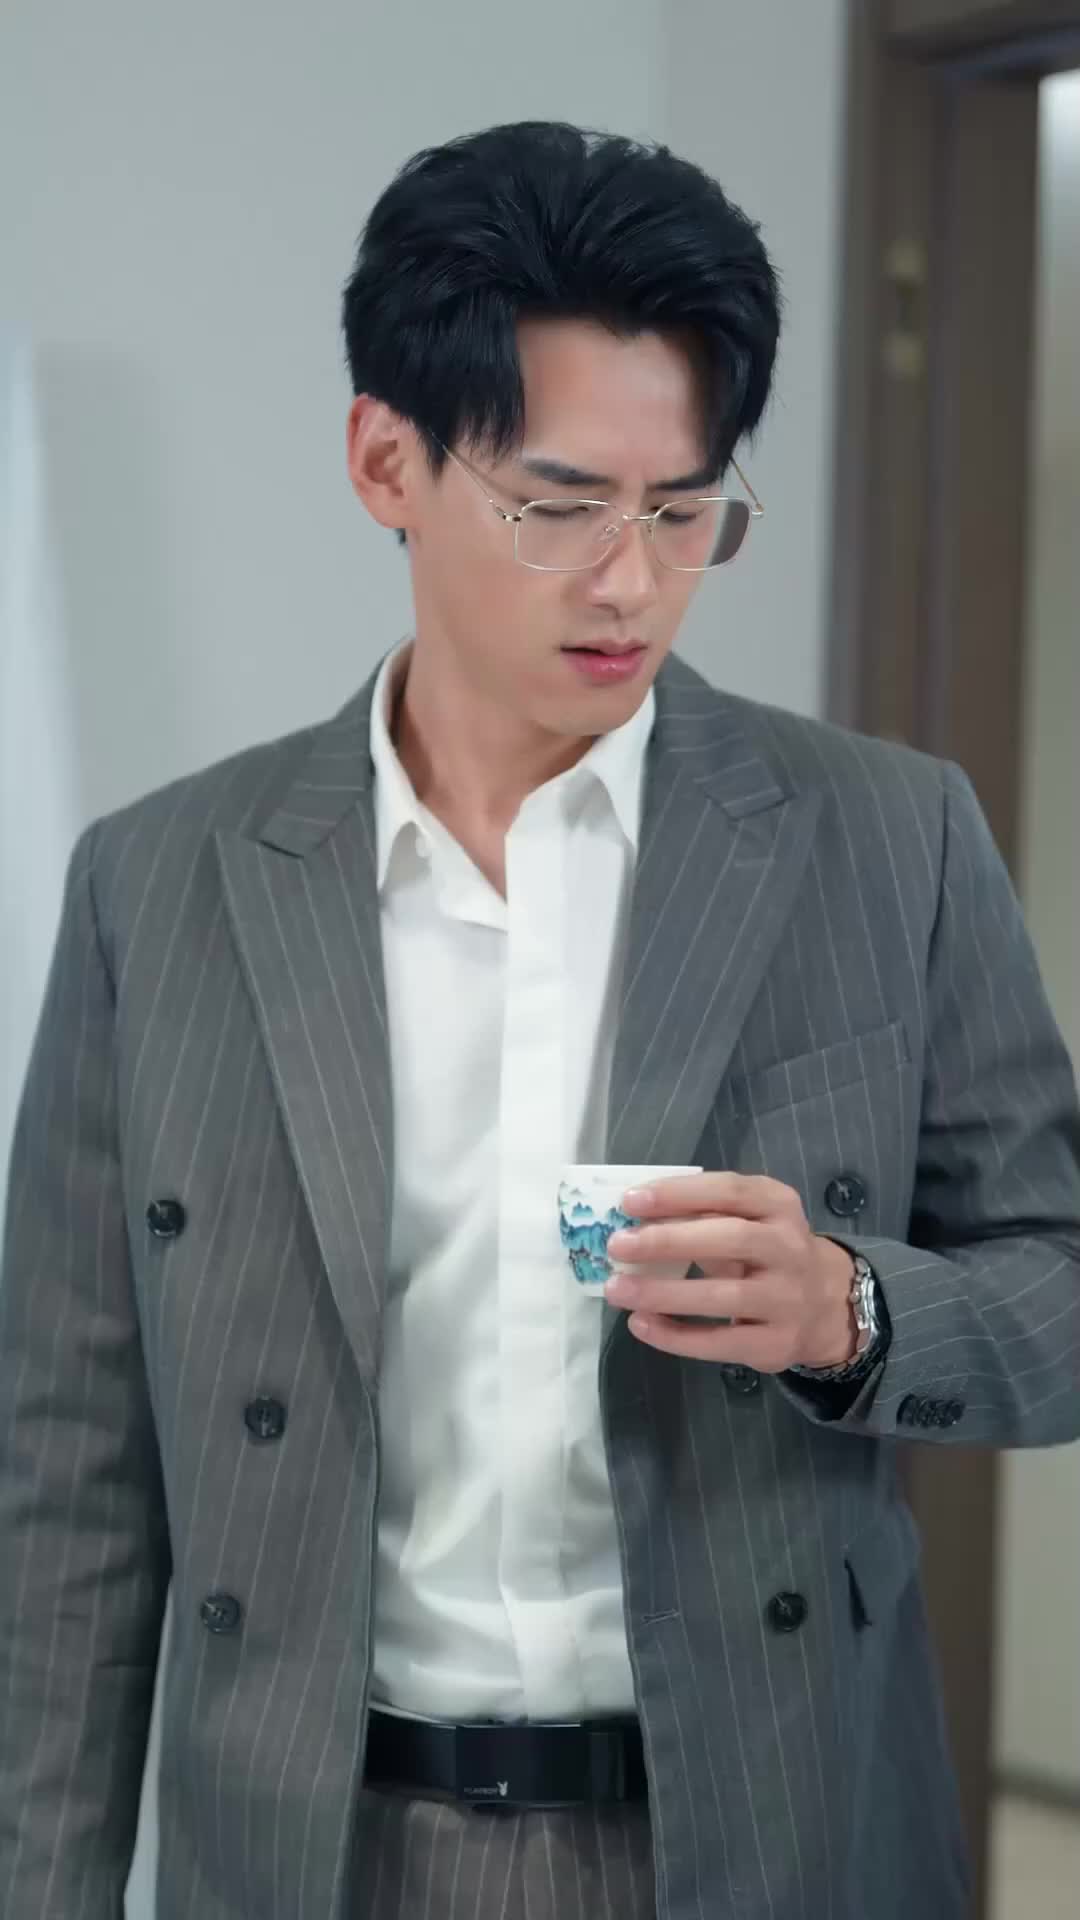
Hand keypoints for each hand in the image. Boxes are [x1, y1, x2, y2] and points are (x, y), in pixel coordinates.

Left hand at [605, 1172, 858, 1371]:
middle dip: (669, 1242)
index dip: (679, 1194)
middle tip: (618, 1246)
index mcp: (779, 1205)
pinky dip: (676, 1336)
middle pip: (731, 1239)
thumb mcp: (751, 1219)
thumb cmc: (769, 1251)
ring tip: (618, 1291)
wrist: (828, 1305)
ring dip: (664, 1294)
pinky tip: (641, 1325)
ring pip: (725, 1297)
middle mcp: (790, 1248)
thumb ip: (704, 1215)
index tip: (630, 1201)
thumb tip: (633, 1221)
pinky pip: (722, 1341)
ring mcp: (788, 1299)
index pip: (730, 1191)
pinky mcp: (777, 1343)